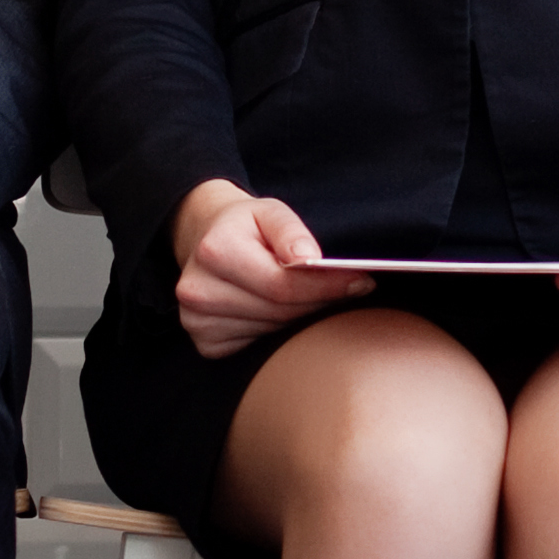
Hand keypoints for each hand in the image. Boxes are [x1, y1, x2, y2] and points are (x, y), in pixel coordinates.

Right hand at [172, 179, 369, 360]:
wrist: (206, 239)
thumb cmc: (246, 226)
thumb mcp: (270, 212)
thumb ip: (291, 231)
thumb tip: (309, 259)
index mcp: (215, 251)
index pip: (282, 285)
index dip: (325, 287)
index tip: (361, 282)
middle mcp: (198, 289)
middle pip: (280, 311)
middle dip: (318, 302)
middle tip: (348, 290)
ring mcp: (197, 321)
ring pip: (271, 331)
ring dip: (298, 318)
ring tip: (309, 298)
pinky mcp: (205, 343)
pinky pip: (255, 346)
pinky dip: (274, 332)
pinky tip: (277, 312)